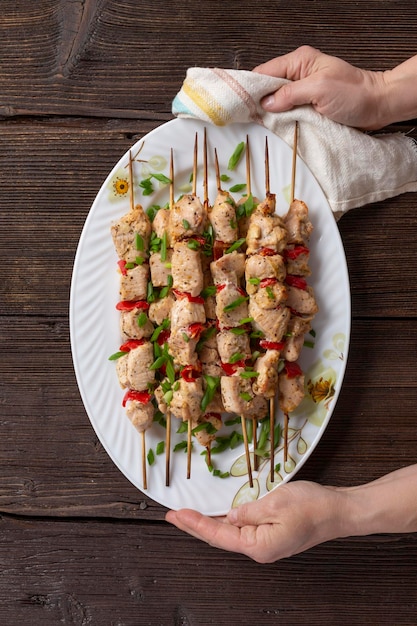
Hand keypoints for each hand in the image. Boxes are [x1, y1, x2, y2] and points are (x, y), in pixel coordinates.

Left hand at [166, 480, 346, 562]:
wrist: (339, 511)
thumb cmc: (312, 506)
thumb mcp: (276, 503)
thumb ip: (248, 512)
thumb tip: (229, 517)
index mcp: (259, 545)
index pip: (218, 536)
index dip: (195, 524)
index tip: (176, 514)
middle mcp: (260, 549)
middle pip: (220, 539)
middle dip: (194, 526)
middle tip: (172, 515)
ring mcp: (266, 544)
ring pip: (229, 535)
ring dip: (208, 525)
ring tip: (187, 516)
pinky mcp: (272, 535)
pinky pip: (242, 530)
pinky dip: (225, 523)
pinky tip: (217, 516)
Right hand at [253, 45, 388, 129]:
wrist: (377, 106)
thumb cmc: (353, 94)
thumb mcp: (319, 89)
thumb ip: (290, 93)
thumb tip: (266, 103)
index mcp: (299, 61)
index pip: (264, 71)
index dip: (252, 88)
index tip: (240, 105)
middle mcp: (298, 73)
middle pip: (267, 88)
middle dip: (259, 103)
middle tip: (249, 119)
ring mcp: (302, 90)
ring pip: (276, 102)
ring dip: (271, 114)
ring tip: (261, 125)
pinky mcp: (307, 105)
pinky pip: (287, 112)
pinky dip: (282, 120)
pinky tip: (276, 128)